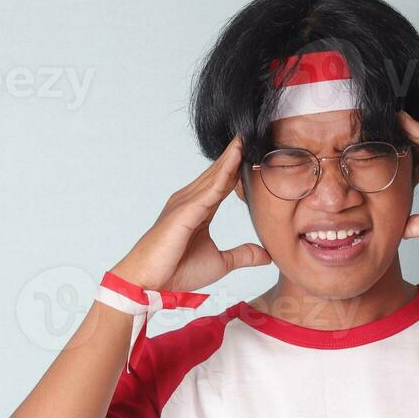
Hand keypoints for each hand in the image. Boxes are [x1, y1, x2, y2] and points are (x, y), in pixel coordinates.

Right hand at [110, 135, 270, 291]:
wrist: (151, 283)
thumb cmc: (177, 271)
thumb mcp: (220, 263)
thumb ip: (243, 255)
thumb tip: (267, 255)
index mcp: (199, 211)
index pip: (223, 184)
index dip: (237, 168)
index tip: (253, 154)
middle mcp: (191, 201)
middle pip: (217, 173)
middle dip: (234, 154)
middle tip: (250, 134)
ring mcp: (186, 203)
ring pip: (213, 176)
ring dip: (230, 157)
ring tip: (245, 139)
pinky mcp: (184, 211)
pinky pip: (209, 189)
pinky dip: (223, 173)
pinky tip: (236, 160)